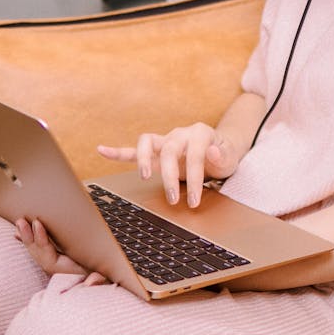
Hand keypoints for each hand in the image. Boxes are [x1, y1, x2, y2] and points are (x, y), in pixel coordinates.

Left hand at [15, 217, 108, 283]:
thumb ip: (97, 281)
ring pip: (36, 250)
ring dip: (27, 236)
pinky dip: (28, 241)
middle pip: (37, 252)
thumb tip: (91, 283)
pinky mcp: (52, 260)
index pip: (47, 255)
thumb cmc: (99, 278)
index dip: (42, 239)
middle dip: (29, 236)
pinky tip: (16, 235)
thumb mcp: (101, 279)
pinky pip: (38, 250)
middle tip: (21, 220)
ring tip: (19, 221)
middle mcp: (54, 268)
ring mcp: (51, 264)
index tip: (38, 223)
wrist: (93, 287)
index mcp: (62, 271)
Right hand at [98, 123, 239, 207]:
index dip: (194, 179)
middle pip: (169, 150)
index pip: (193, 155)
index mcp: (199, 133)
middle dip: (169, 177)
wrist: (219, 149)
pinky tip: (102, 150)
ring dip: (143, 159)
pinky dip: (118, 151)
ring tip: (144, 177)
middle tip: (173, 200)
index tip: (194, 201)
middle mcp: (179, 134)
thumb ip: (223, 154)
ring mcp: (166, 140)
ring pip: (147, 142)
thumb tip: (212, 151)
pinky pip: (134, 149)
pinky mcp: (156, 150)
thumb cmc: (223, 155)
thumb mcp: (231, 156)